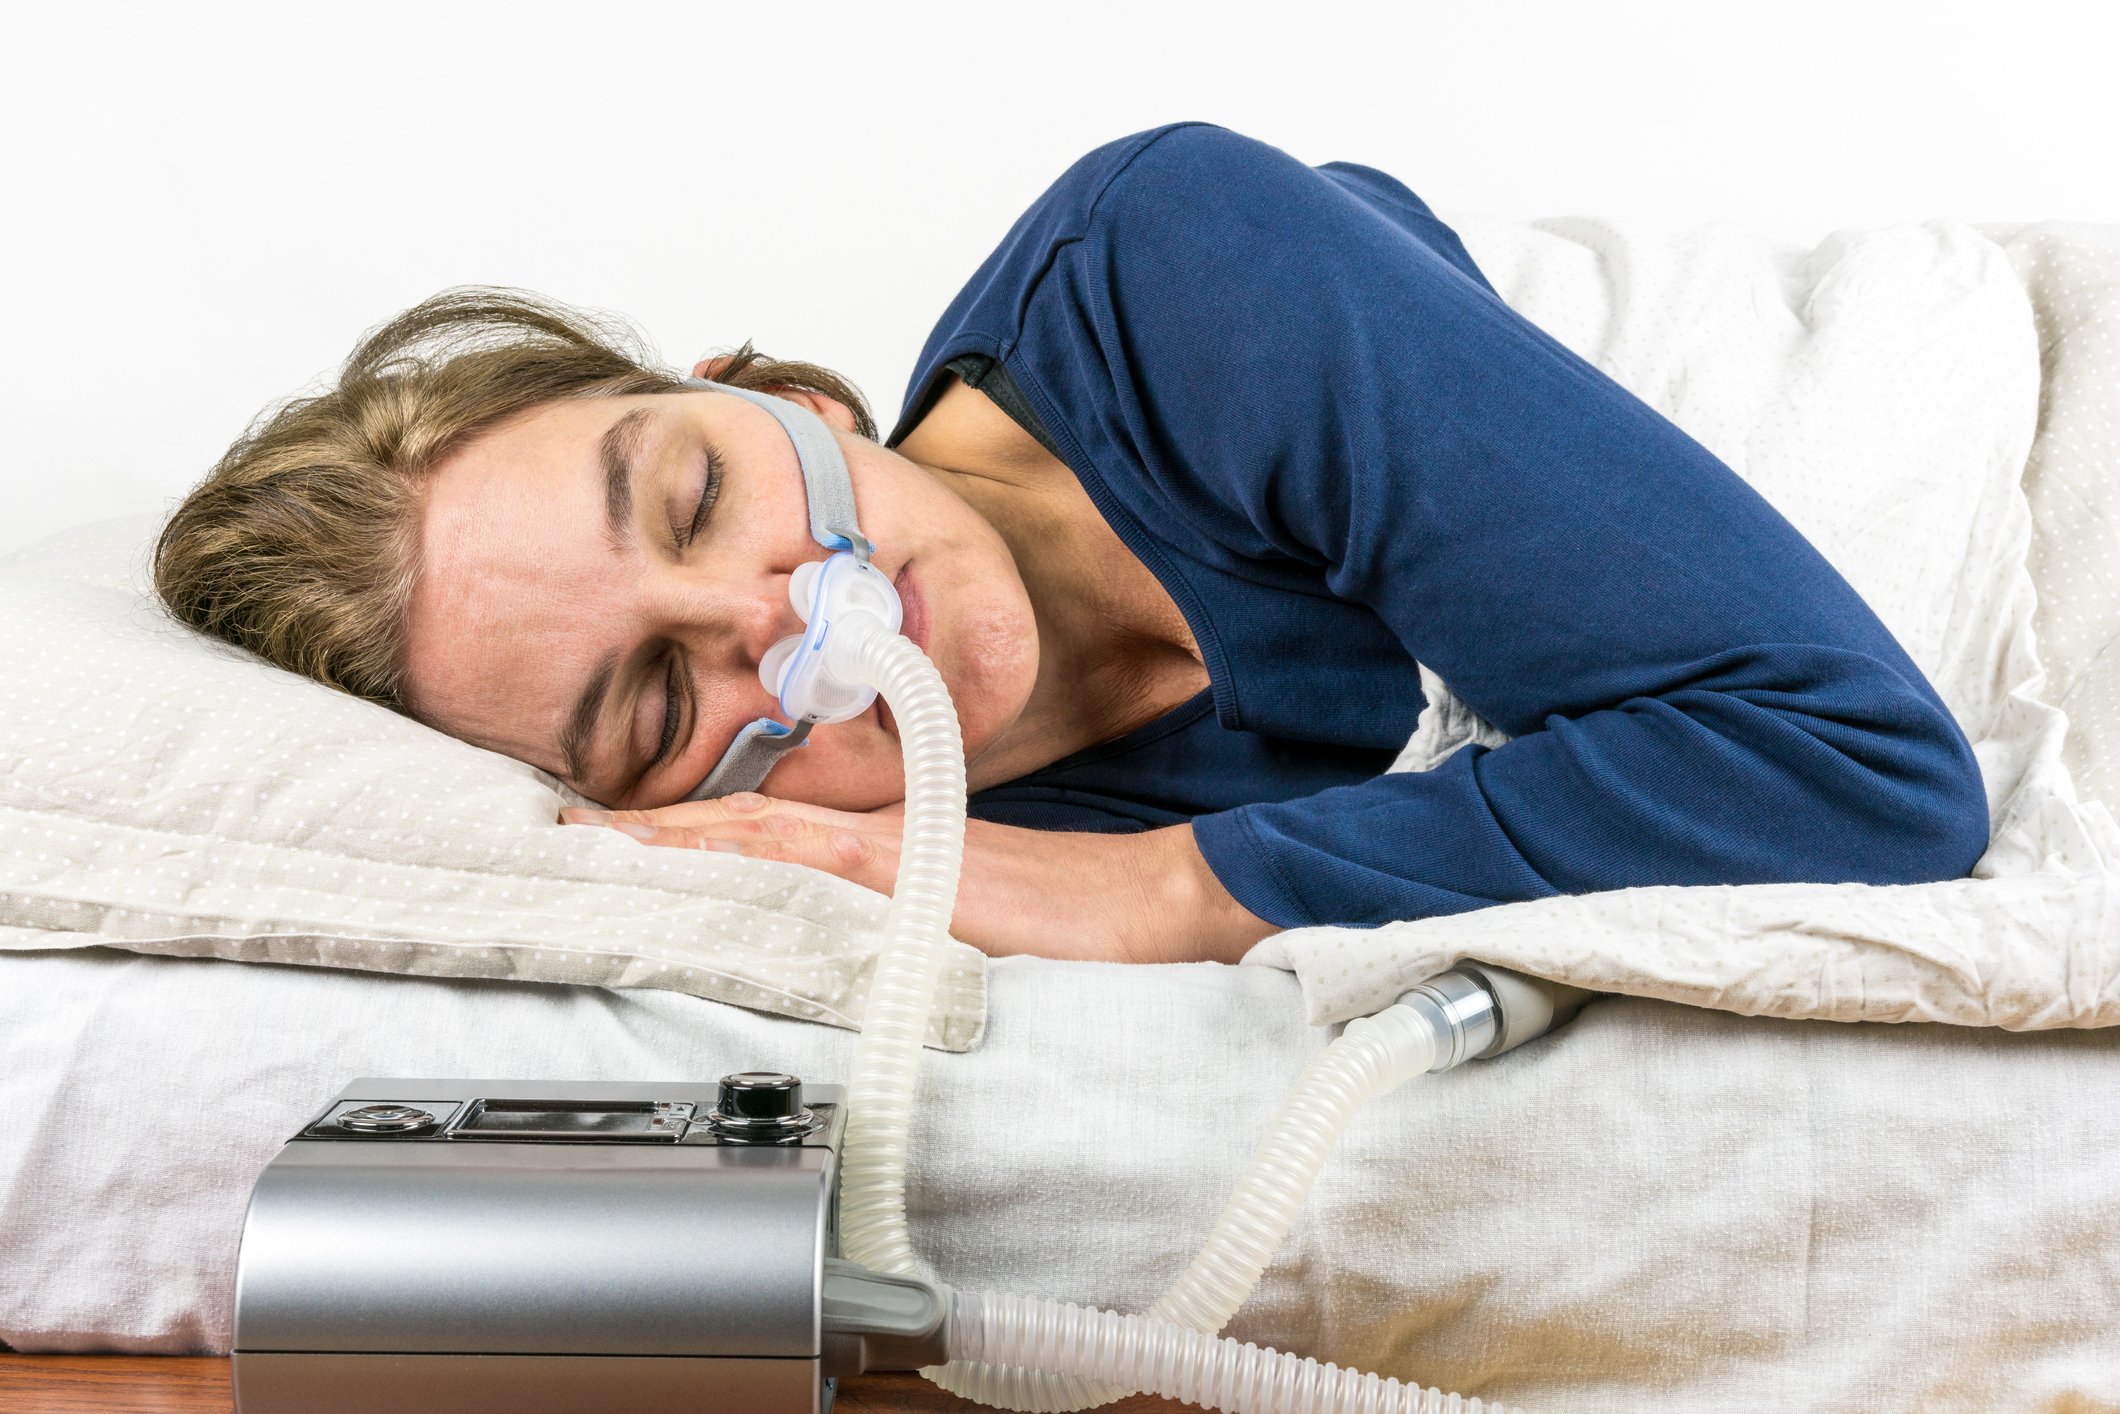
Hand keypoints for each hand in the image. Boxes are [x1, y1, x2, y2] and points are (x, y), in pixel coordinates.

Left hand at [558, 792, 1275, 964]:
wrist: (1158, 906)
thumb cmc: (1085, 926)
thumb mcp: (973, 933)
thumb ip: (906, 931)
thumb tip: (840, 958)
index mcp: (890, 850)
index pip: (768, 831)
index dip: (689, 832)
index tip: (615, 839)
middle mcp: (878, 836)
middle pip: (744, 822)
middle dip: (653, 828)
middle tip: (566, 830)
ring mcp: (891, 848)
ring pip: (757, 830)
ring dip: (673, 834)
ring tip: (594, 840)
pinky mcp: (913, 870)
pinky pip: (802, 854)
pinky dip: (735, 849)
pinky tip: (685, 856)